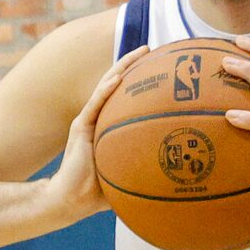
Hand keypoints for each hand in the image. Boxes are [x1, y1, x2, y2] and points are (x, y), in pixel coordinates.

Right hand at [39, 45, 147, 229]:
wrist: (72, 198)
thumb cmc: (97, 192)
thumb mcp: (128, 175)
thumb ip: (146, 170)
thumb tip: (178, 177)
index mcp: (108, 126)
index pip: (125, 97)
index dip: (140, 81)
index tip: (159, 68)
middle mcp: (98, 118)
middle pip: (117, 83)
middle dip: (134, 64)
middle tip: (153, 50)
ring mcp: (87, 120)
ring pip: (107, 85)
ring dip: (123, 66)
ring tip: (141, 52)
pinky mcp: (79, 126)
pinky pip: (95, 103)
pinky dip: (106, 89)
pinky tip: (118, 77)